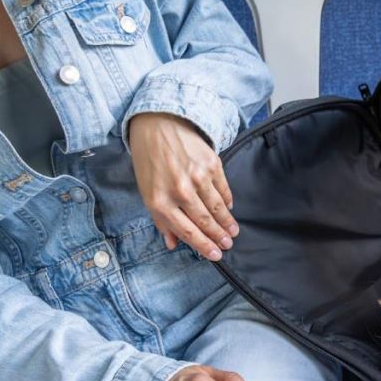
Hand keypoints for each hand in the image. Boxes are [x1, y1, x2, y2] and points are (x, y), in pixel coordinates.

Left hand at [129, 113, 238, 260]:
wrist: (159, 125)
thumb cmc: (149, 160)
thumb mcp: (146, 192)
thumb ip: (161, 220)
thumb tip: (173, 243)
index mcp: (161, 201)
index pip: (187, 231)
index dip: (204, 246)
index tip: (216, 255)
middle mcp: (180, 191)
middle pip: (205, 221)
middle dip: (219, 237)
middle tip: (228, 245)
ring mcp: (198, 177)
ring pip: (218, 208)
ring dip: (227, 222)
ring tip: (233, 231)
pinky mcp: (212, 165)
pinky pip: (223, 189)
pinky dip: (227, 201)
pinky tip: (229, 209)